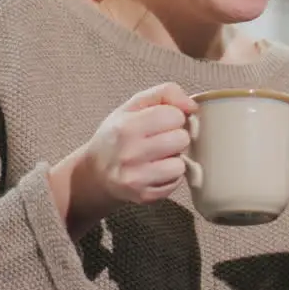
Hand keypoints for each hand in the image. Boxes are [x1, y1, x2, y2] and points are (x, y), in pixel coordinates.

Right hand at [49, 83, 198, 236]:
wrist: (96, 173)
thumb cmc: (119, 134)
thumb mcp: (134, 105)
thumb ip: (165, 93)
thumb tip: (192, 106)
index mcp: (126, 127)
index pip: (174, 115)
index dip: (173, 116)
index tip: (161, 121)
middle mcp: (129, 154)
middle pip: (181, 139)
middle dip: (175, 137)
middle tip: (160, 139)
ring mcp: (136, 178)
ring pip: (181, 164)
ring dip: (174, 159)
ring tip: (158, 156)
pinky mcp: (145, 196)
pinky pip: (176, 182)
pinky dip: (170, 176)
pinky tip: (155, 170)